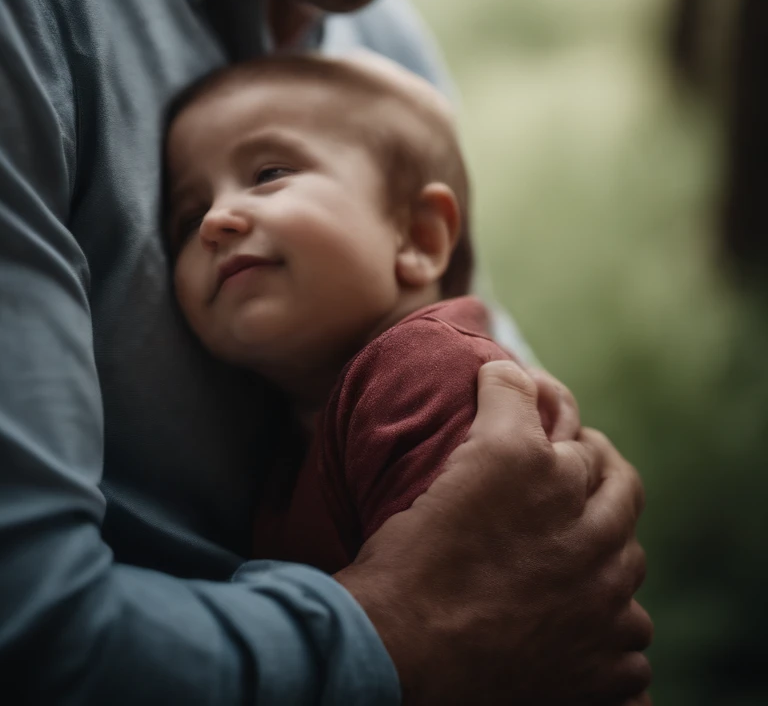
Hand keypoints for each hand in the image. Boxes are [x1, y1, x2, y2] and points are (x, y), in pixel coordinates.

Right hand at [336, 360, 651, 705]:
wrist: (400, 647)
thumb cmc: (416, 553)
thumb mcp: (463, 458)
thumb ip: (503, 402)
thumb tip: (513, 365)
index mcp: (546, 474)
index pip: (581, 437)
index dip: (565, 431)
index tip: (549, 435)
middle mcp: (587, 533)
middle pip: (620, 487)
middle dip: (599, 476)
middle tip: (573, 478)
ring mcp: (601, 604)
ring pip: (629, 564)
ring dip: (608, 554)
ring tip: (574, 554)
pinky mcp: (602, 666)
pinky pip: (632, 644)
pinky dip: (610, 633)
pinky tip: (581, 626)